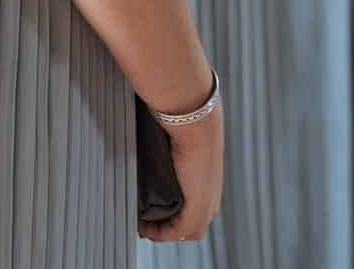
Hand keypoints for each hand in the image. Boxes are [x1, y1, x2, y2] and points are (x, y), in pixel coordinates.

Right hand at [139, 108, 222, 244]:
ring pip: (185, 231)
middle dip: (165, 228)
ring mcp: (207, 204)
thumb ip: (169, 146)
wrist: (194, 120)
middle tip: (142, 222)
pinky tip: (143, 227)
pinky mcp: (198, 209)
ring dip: (161, 232)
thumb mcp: (178, 137)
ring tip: (141, 226)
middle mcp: (212, 195)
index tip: (150, 213)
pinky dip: (159, 233)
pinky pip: (177, 231)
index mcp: (210, 180)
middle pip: (190, 225)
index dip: (173, 215)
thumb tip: (148, 141)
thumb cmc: (186, 122)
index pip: (195, 209)